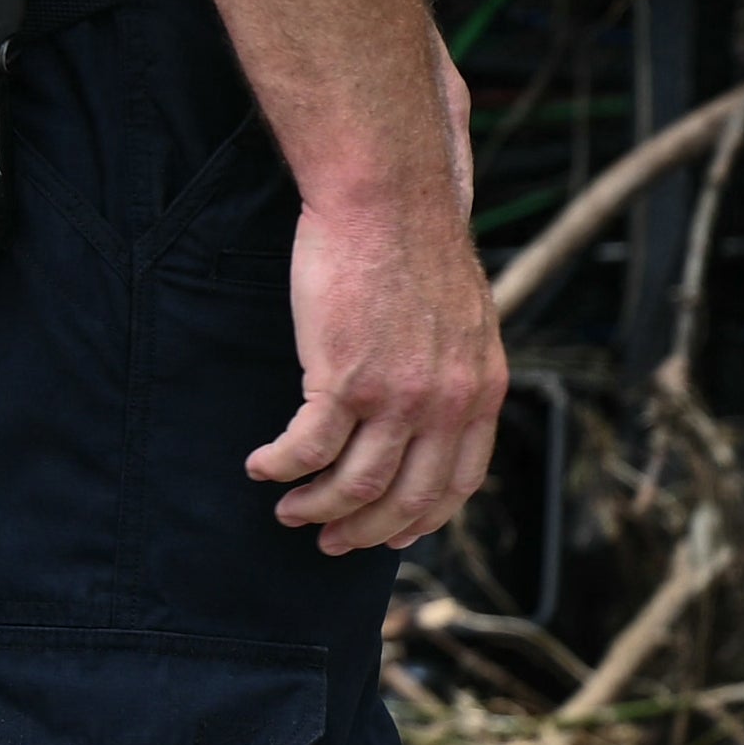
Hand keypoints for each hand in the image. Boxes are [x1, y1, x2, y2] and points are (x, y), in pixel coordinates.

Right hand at [251, 173, 506, 556]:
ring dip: (315, 509)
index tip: (391, 537)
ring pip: (354, 486)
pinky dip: (279, 468)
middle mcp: (447, 402)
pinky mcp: (344, 378)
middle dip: (364, 531)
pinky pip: (306, 450)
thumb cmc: (414, 253)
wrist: (389, 203)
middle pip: (407, 499)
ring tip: (289, 511)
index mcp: (481, 390)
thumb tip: (432, 416)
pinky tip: (262, 467)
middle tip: (329, 542)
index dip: (422, 519)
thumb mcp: (463, 325)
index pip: (459, 482)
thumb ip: (454, 374)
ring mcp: (398, 395)